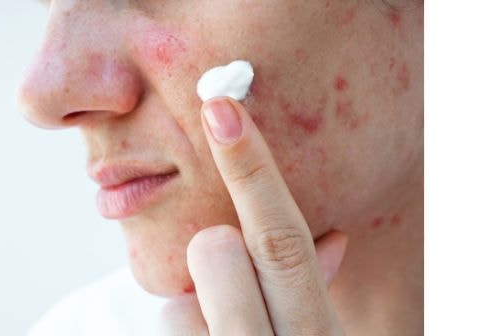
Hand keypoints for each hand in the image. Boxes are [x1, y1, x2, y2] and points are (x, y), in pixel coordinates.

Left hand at [161, 97, 349, 334]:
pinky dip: (186, 334)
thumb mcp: (319, 335)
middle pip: (216, 254)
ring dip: (196, 310)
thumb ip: (313, 290)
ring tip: (224, 334)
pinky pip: (166, 329)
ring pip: (175, 305)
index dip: (251, 172)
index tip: (220, 111)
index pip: (283, 241)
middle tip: (227, 268)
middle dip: (213, 247)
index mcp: (317, 334)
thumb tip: (333, 237)